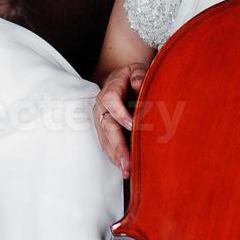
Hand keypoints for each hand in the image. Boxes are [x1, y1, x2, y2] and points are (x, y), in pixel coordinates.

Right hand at [93, 61, 145, 177]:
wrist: (119, 80)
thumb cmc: (131, 76)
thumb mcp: (136, 69)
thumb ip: (138, 74)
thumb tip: (138, 83)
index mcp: (109, 90)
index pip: (110, 100)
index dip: (120, 113)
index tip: (133, 125)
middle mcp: (101, 107)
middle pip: (107, 127)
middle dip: (117, 145)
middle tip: (127, 161)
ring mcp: (100, 120)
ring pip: (105, 139)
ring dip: (115, 156)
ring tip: (126, 170)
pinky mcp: (103, 131)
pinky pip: (106, 145)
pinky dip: (114, 157)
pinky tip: (122, 168)